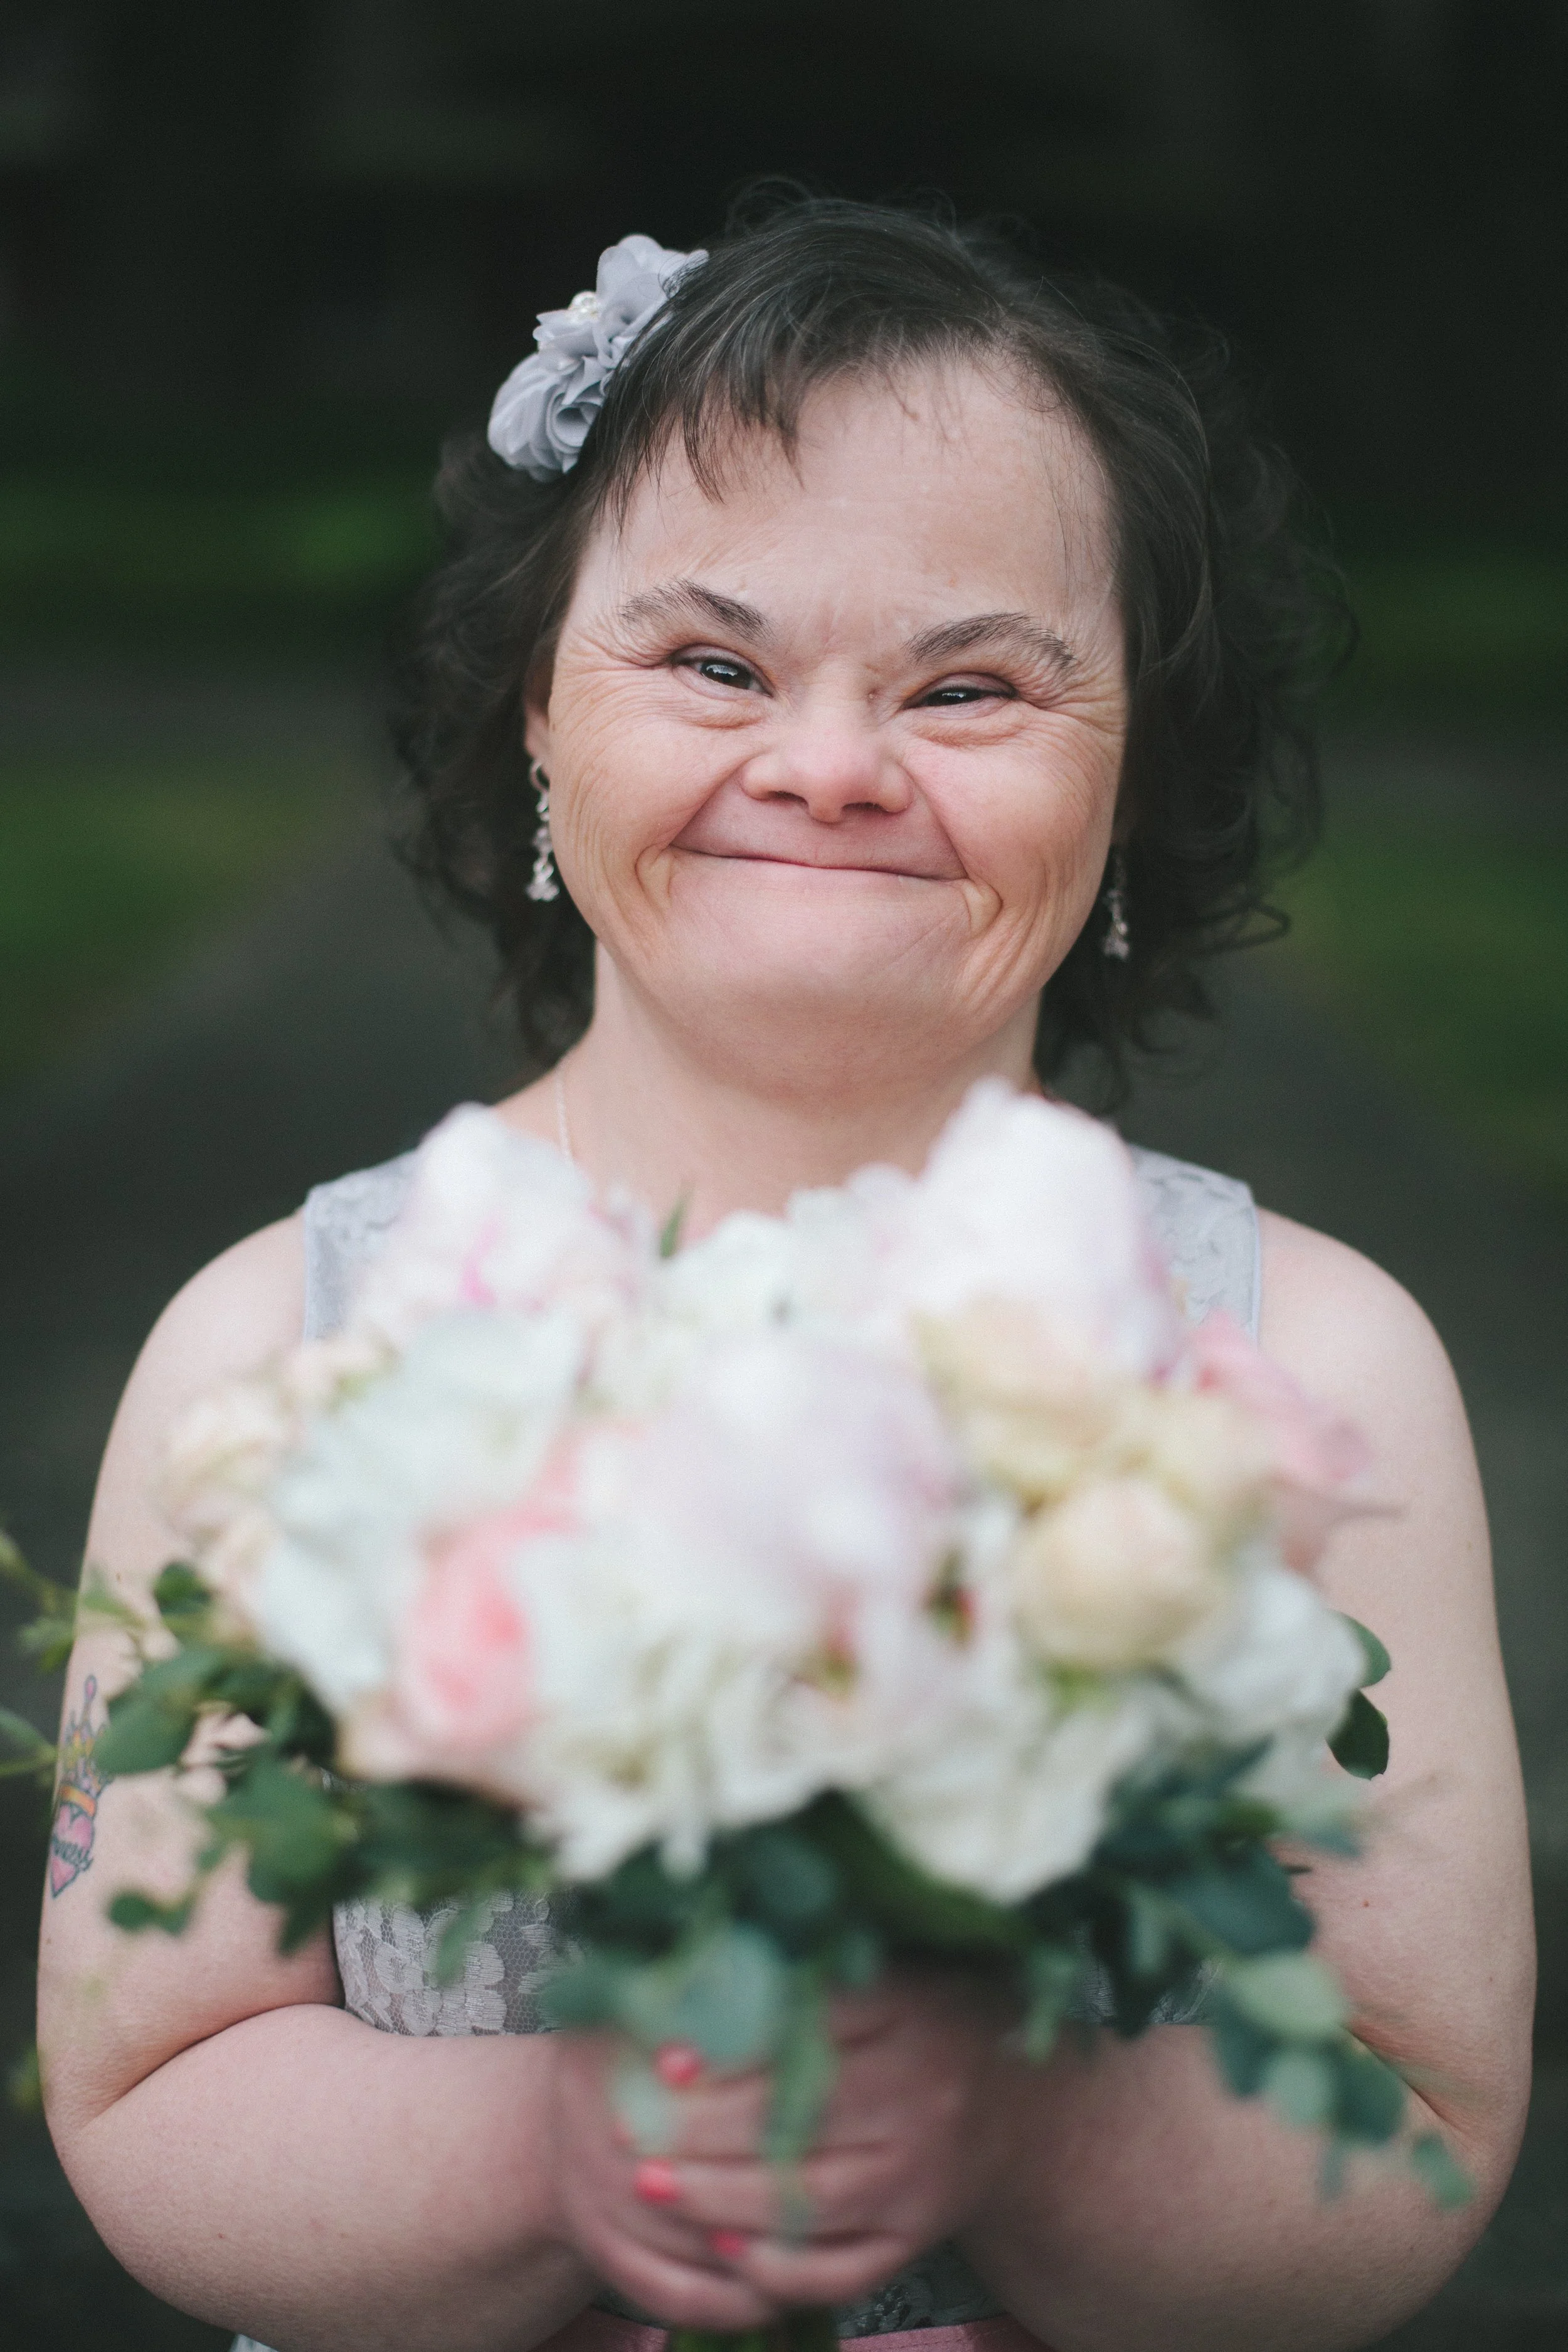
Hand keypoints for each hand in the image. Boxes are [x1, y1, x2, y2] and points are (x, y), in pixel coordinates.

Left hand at [548, 1968, 1014, 2328]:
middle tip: (626, 2129)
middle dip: (699, 2130)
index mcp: (911, 2007)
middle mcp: (924, 2091)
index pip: (809, 2023)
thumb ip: (800, 1970)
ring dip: (717, 2199)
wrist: (1017, 2105)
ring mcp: (925, 2174)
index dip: (728, 2042)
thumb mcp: (881, 1972)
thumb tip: (689, 1970)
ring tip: (648, 2185)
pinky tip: (716, 2247)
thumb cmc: (921, 2020)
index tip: (660, 2058)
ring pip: (809, 2199)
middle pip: (797, 2116)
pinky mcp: (920, 2235)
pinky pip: (842, 2267)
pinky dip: (775, 2267)